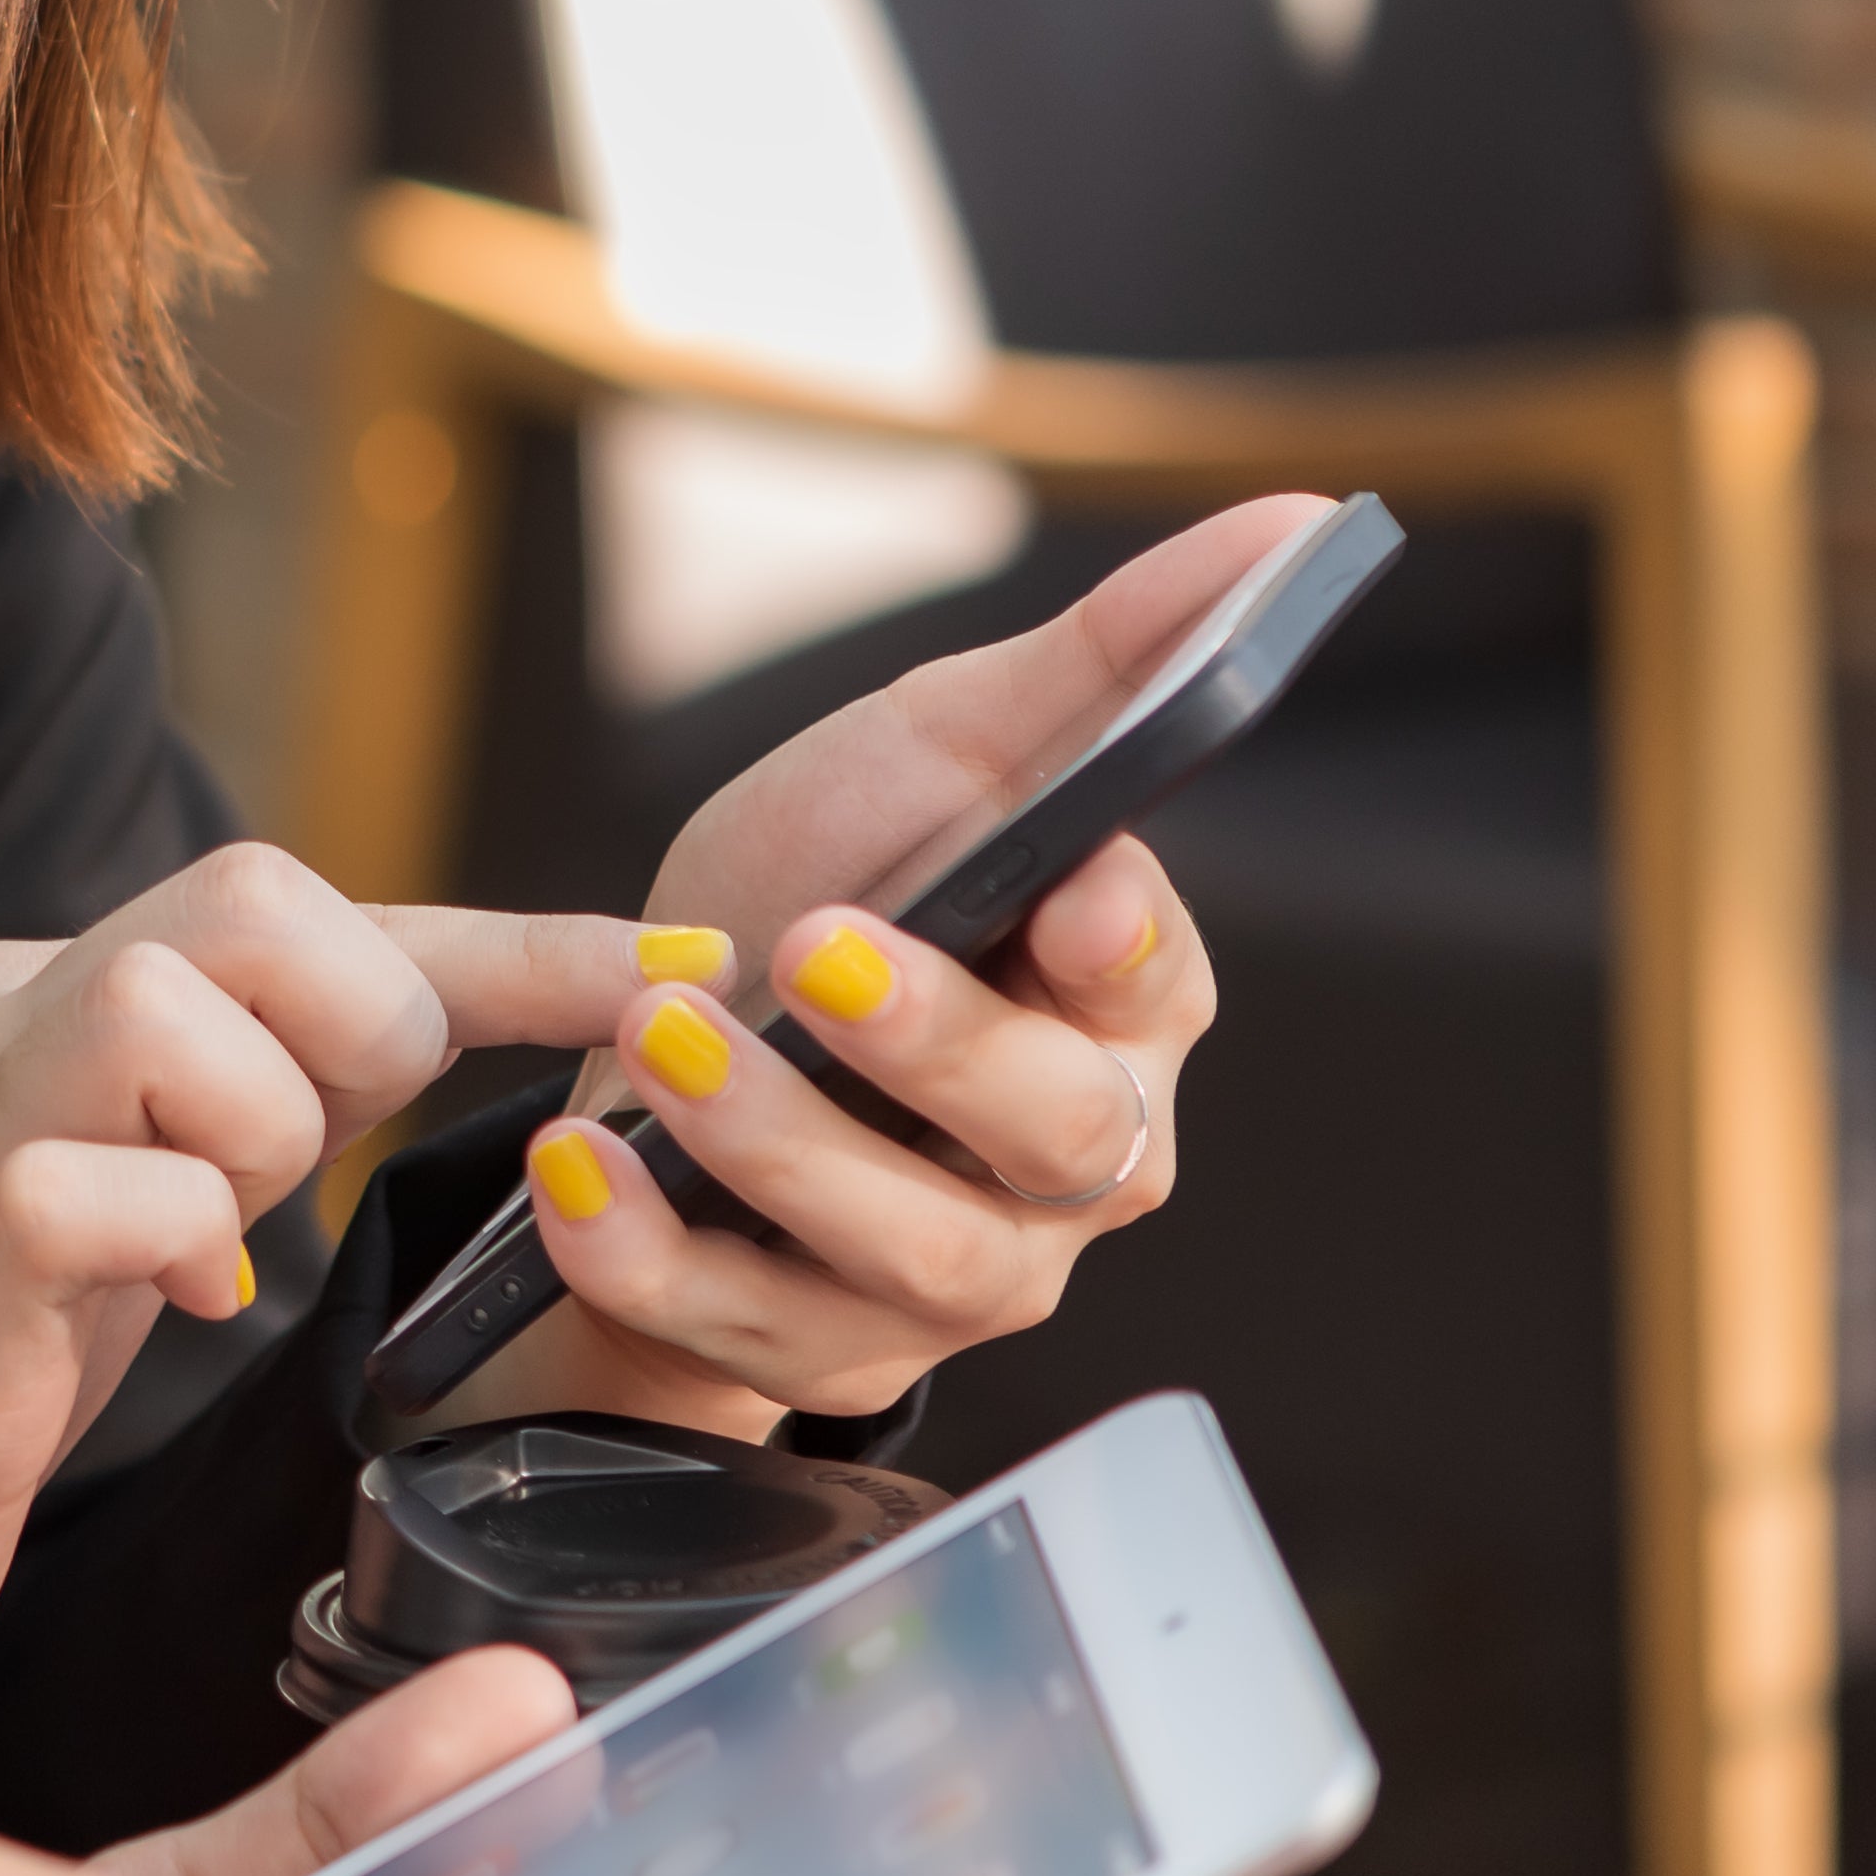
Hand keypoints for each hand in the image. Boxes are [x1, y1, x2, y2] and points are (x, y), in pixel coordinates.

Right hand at [0, 846, 664, 1770]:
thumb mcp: (120, 1225)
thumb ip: (233, 1126)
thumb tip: (411, 1046)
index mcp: (43, 1006)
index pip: (314, 918)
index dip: (526, 943)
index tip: (682, 972)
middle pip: (249, 896)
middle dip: (365, 1025)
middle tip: (327, 1171)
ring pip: (164, 1004)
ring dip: (253, 1135)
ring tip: (212, 1252)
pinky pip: (79, 1186)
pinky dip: (166, 1242)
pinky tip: (167, 1310)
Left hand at [463, 502, 1292, 1443]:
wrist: (645, 1055)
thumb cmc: (825, 888)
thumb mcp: (936, 753)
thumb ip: (1106, 657)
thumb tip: (1296, 522)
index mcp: (1122, 1009)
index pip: (1163, 987)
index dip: (1127, 944)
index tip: (1070, 879)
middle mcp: (1069, 1162)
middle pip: (1057, 1136)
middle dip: (935, 1045)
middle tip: (808, 944)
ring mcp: (957, 1276)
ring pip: (920, 1257)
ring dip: (783, 1148)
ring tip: (661, 1042)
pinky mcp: (824, 1353)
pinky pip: (753, 1334)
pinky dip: (656, 1258)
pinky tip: (579, 1176)